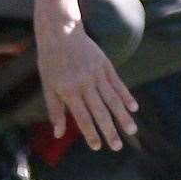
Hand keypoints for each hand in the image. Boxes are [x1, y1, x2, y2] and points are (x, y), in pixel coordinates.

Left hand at [36, 21, 137, 150]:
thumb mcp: (47, 86)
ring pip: (112, 99)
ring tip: (131, 130)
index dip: (90, 133)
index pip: (82, 118)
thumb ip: (55, 110)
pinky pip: (118, 83)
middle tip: (117, 147)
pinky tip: (133, 107)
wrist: (61, 32)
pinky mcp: (105, 65)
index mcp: (69, 91)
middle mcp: (85, 84)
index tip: (97, 147)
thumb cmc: (51, 62)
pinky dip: (126, 96)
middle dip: (110, 130)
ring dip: (123, 116)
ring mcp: (97, 74)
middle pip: (100, 112)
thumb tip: (58, 134)